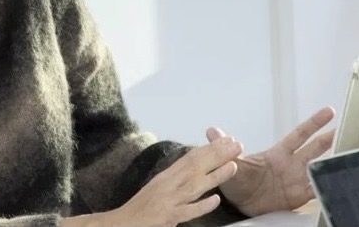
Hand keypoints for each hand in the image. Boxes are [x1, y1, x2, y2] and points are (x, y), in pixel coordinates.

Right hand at [110, 136, 242, 226]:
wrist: (121, 223)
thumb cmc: (141, 208)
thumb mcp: (158, 187)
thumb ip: (176, 178)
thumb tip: (193, 168)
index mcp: (167, 176)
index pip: (191, 158)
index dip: (210, 148)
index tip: (227, 140)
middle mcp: (168, 184)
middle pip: (195, 166)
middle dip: (217, 155)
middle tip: (237, 144)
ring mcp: (169, 200)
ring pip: (195, 185)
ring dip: (215, 175)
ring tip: (234, 165)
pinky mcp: (167, 216)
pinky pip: (187, 211)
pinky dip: (201, 205)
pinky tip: (215, 199)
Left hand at [208, 107, 335, 216]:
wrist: (240, 204)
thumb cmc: (237, 180)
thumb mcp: (230, 162)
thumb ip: (224, 147)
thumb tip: (211, 131)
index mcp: (278, 153)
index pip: (299, 135)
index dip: (314, 123)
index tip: (329, 112)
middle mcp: (292, 164)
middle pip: (315, 149)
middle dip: (330, 139)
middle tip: (346, 130)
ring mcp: (297, 180)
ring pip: (319, 168)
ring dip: (332, 162)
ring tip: (349, 156)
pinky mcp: (299, 197)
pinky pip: (315, 191)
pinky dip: (325, 187)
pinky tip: (336, 183)